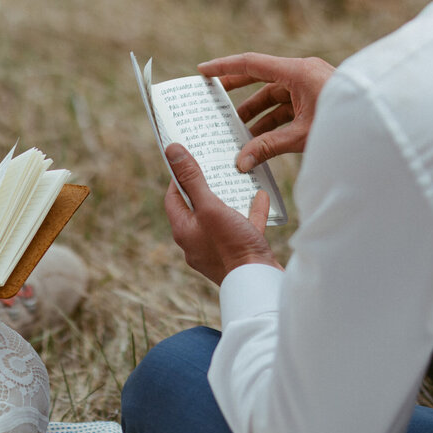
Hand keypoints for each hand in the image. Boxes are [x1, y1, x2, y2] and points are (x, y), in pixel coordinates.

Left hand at [164, 143, 281, 285]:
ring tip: (236, 178)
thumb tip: (172, 150)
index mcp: (184, 231)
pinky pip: (243, 227)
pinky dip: (250, 212)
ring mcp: (218, 249)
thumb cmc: (231, 246)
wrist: (258, 282)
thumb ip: (192, 179)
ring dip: (230, 198)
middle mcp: (197, 242)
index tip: (188, 159)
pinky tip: (260, 196)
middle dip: (206, 186)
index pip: (174, 198)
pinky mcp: (239, 253)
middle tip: (213, 164)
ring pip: (222, 218)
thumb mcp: (209, 206)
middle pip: (198, 207)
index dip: (179, 177)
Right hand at [198, 53, 334, 171]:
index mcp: (297, 72)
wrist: (380, 128)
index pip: (251, 64)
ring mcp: (311, 86)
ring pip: (275, 98)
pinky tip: (261, 140)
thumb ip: (268, 147)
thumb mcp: (301, 136)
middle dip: (237, 93)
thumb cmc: (345, 126)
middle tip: (213, 102)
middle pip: (261, 79)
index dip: (224, 68)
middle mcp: (303, 74)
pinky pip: (288, 108)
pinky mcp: (317, 100)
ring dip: (257, 116)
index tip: (201, 71)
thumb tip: (240, 163)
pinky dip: (274, 122)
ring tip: (237, 134)